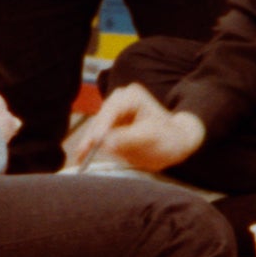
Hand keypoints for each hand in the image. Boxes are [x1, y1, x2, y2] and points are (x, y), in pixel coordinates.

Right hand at [63, 83, 206, 172]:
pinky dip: (92, 147)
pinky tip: (82, 158)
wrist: (175, 143)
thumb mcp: (151, 139)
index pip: (111, 111)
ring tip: (80, 159)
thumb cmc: (168, 139)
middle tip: (81, 156)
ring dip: (89, 144)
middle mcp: (119, 99)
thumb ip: (128, 139)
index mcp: (132, 97)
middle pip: (100, 120)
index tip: (94, 143)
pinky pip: (97, 136)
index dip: (101, 127)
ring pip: (96, 129)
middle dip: (91, 138)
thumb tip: (105, 143)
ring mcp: (113, 111)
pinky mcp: (109, 124)